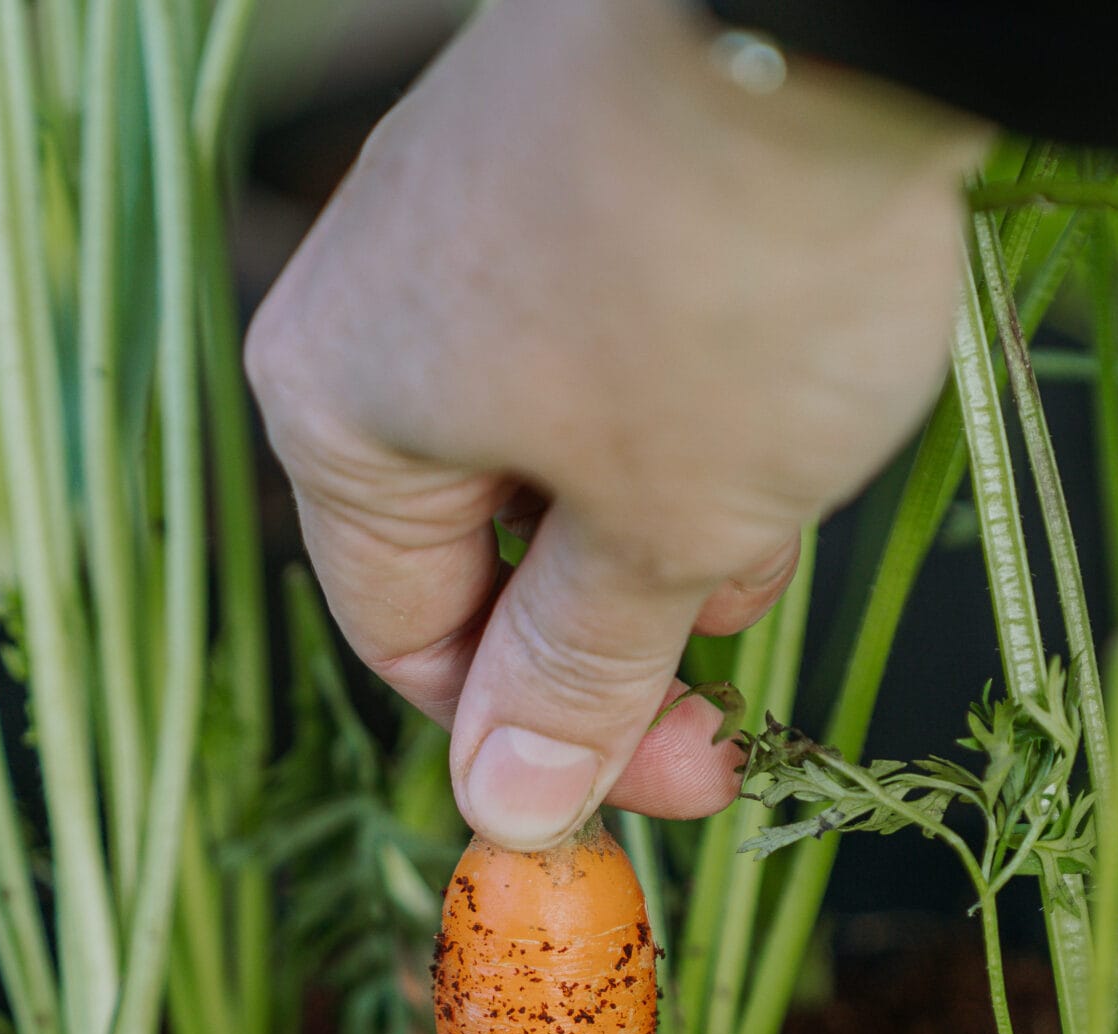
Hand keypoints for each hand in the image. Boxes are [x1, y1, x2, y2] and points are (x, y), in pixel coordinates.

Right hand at [247, 0, 989, 850]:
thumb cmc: (716, 279)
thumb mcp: (658, 528)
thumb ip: (577, 675)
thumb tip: (510, 803)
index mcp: (337, 409)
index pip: (409, 637)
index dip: (543, 737)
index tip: (673, 778)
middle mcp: (374, 299)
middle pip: (481, 534)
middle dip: (618, 622)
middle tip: (741, 676)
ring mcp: (471, 203)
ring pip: (558, 431)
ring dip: (666, 513)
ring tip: (774, 512)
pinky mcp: (572, 147)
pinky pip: (606, 327)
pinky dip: (687, 397)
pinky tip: (780, 399)